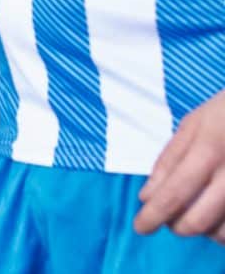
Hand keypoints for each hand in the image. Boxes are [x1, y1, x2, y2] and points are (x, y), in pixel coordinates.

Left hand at [135, 91, 224, 243]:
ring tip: (198, 213)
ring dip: (205, 232)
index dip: (153, 216)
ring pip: (223, 233)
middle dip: (176, 226)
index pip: (174, 194)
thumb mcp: (193, 124)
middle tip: (170, 219)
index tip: (141, 227)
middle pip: (198, 221)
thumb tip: (147, 196)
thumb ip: (169, 160)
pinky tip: (219, 217)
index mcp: (208, 151)